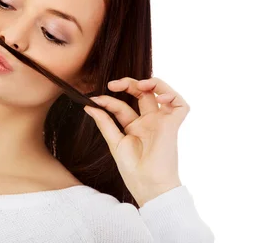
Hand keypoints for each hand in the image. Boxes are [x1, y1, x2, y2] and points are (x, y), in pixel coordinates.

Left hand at [84, 77, 189, 205]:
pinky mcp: (173, 125)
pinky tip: (159, 96)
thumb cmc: (133, 170)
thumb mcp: (115, 142)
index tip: (94, 100)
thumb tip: (89, 106)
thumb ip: (105, 122)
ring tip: (140, 84)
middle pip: (142, 93)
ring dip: (153, 83)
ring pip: (162, 93)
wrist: (148, 185)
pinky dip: (172, 95)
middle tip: (113, 84)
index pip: (122, 105)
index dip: (109, 100)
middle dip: (130, 84)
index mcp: (135, 126)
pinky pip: (180, 105)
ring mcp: (161, 122)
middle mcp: (149, 121)